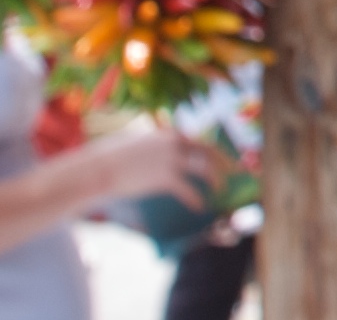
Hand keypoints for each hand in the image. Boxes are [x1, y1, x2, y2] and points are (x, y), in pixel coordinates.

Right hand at [78, 130, 214, 210]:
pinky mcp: (166, 178)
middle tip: (237, 170)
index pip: (197, 141)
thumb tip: (152, 148)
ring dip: (216, 180)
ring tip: (220, 191)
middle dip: (225, 161)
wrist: (96, 169)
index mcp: (168, 133)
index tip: (221, 158)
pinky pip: (189, 190)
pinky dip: (196, 199)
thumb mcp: (132, 143)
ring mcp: (172, 159)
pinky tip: (200, 207)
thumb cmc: (107, 159)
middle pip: (209, 150)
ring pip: (205, 168)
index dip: (212, 150)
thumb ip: (149, 146)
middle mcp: (175, 143)